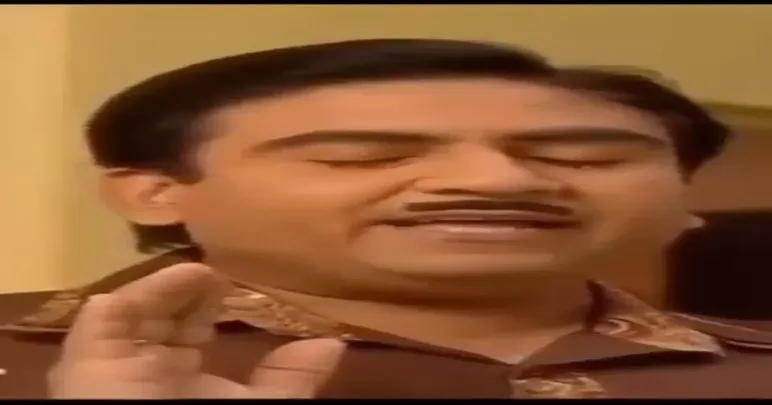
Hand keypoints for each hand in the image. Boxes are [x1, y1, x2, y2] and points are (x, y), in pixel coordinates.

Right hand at [47, 263, 345, 397]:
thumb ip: (291, 377)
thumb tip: (335, 344)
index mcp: (179, 381)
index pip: (188, 333)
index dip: (209, 307)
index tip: (241, 285)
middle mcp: (145, 367)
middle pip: (161, 315)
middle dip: (190, 292)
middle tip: (225, 270)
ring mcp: (113, 358)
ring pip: (135, 308)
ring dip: (173, 286)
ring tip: (213, 271)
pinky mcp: (87, 352)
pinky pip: (109, 311)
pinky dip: (149, 288)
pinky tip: (193, 274)